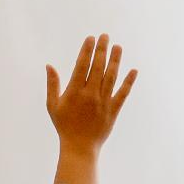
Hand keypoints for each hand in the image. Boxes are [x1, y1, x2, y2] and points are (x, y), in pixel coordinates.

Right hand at [45, 34, 137, 183]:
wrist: (79, 147)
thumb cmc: (64, 125)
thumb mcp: (53, 105)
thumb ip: (52, 84)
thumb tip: (49, 65)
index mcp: (74, 92)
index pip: (82, 66)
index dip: (87, 51)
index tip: (91, 38)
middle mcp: (90, 95)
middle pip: (98, 67)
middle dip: (102, 50)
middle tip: (105, 36)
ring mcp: (103, 102)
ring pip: (111, 77)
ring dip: (115, 61)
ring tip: (118, 47)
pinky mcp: (113, 110)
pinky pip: (123, 94)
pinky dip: (129, 82)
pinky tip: (134, 70)